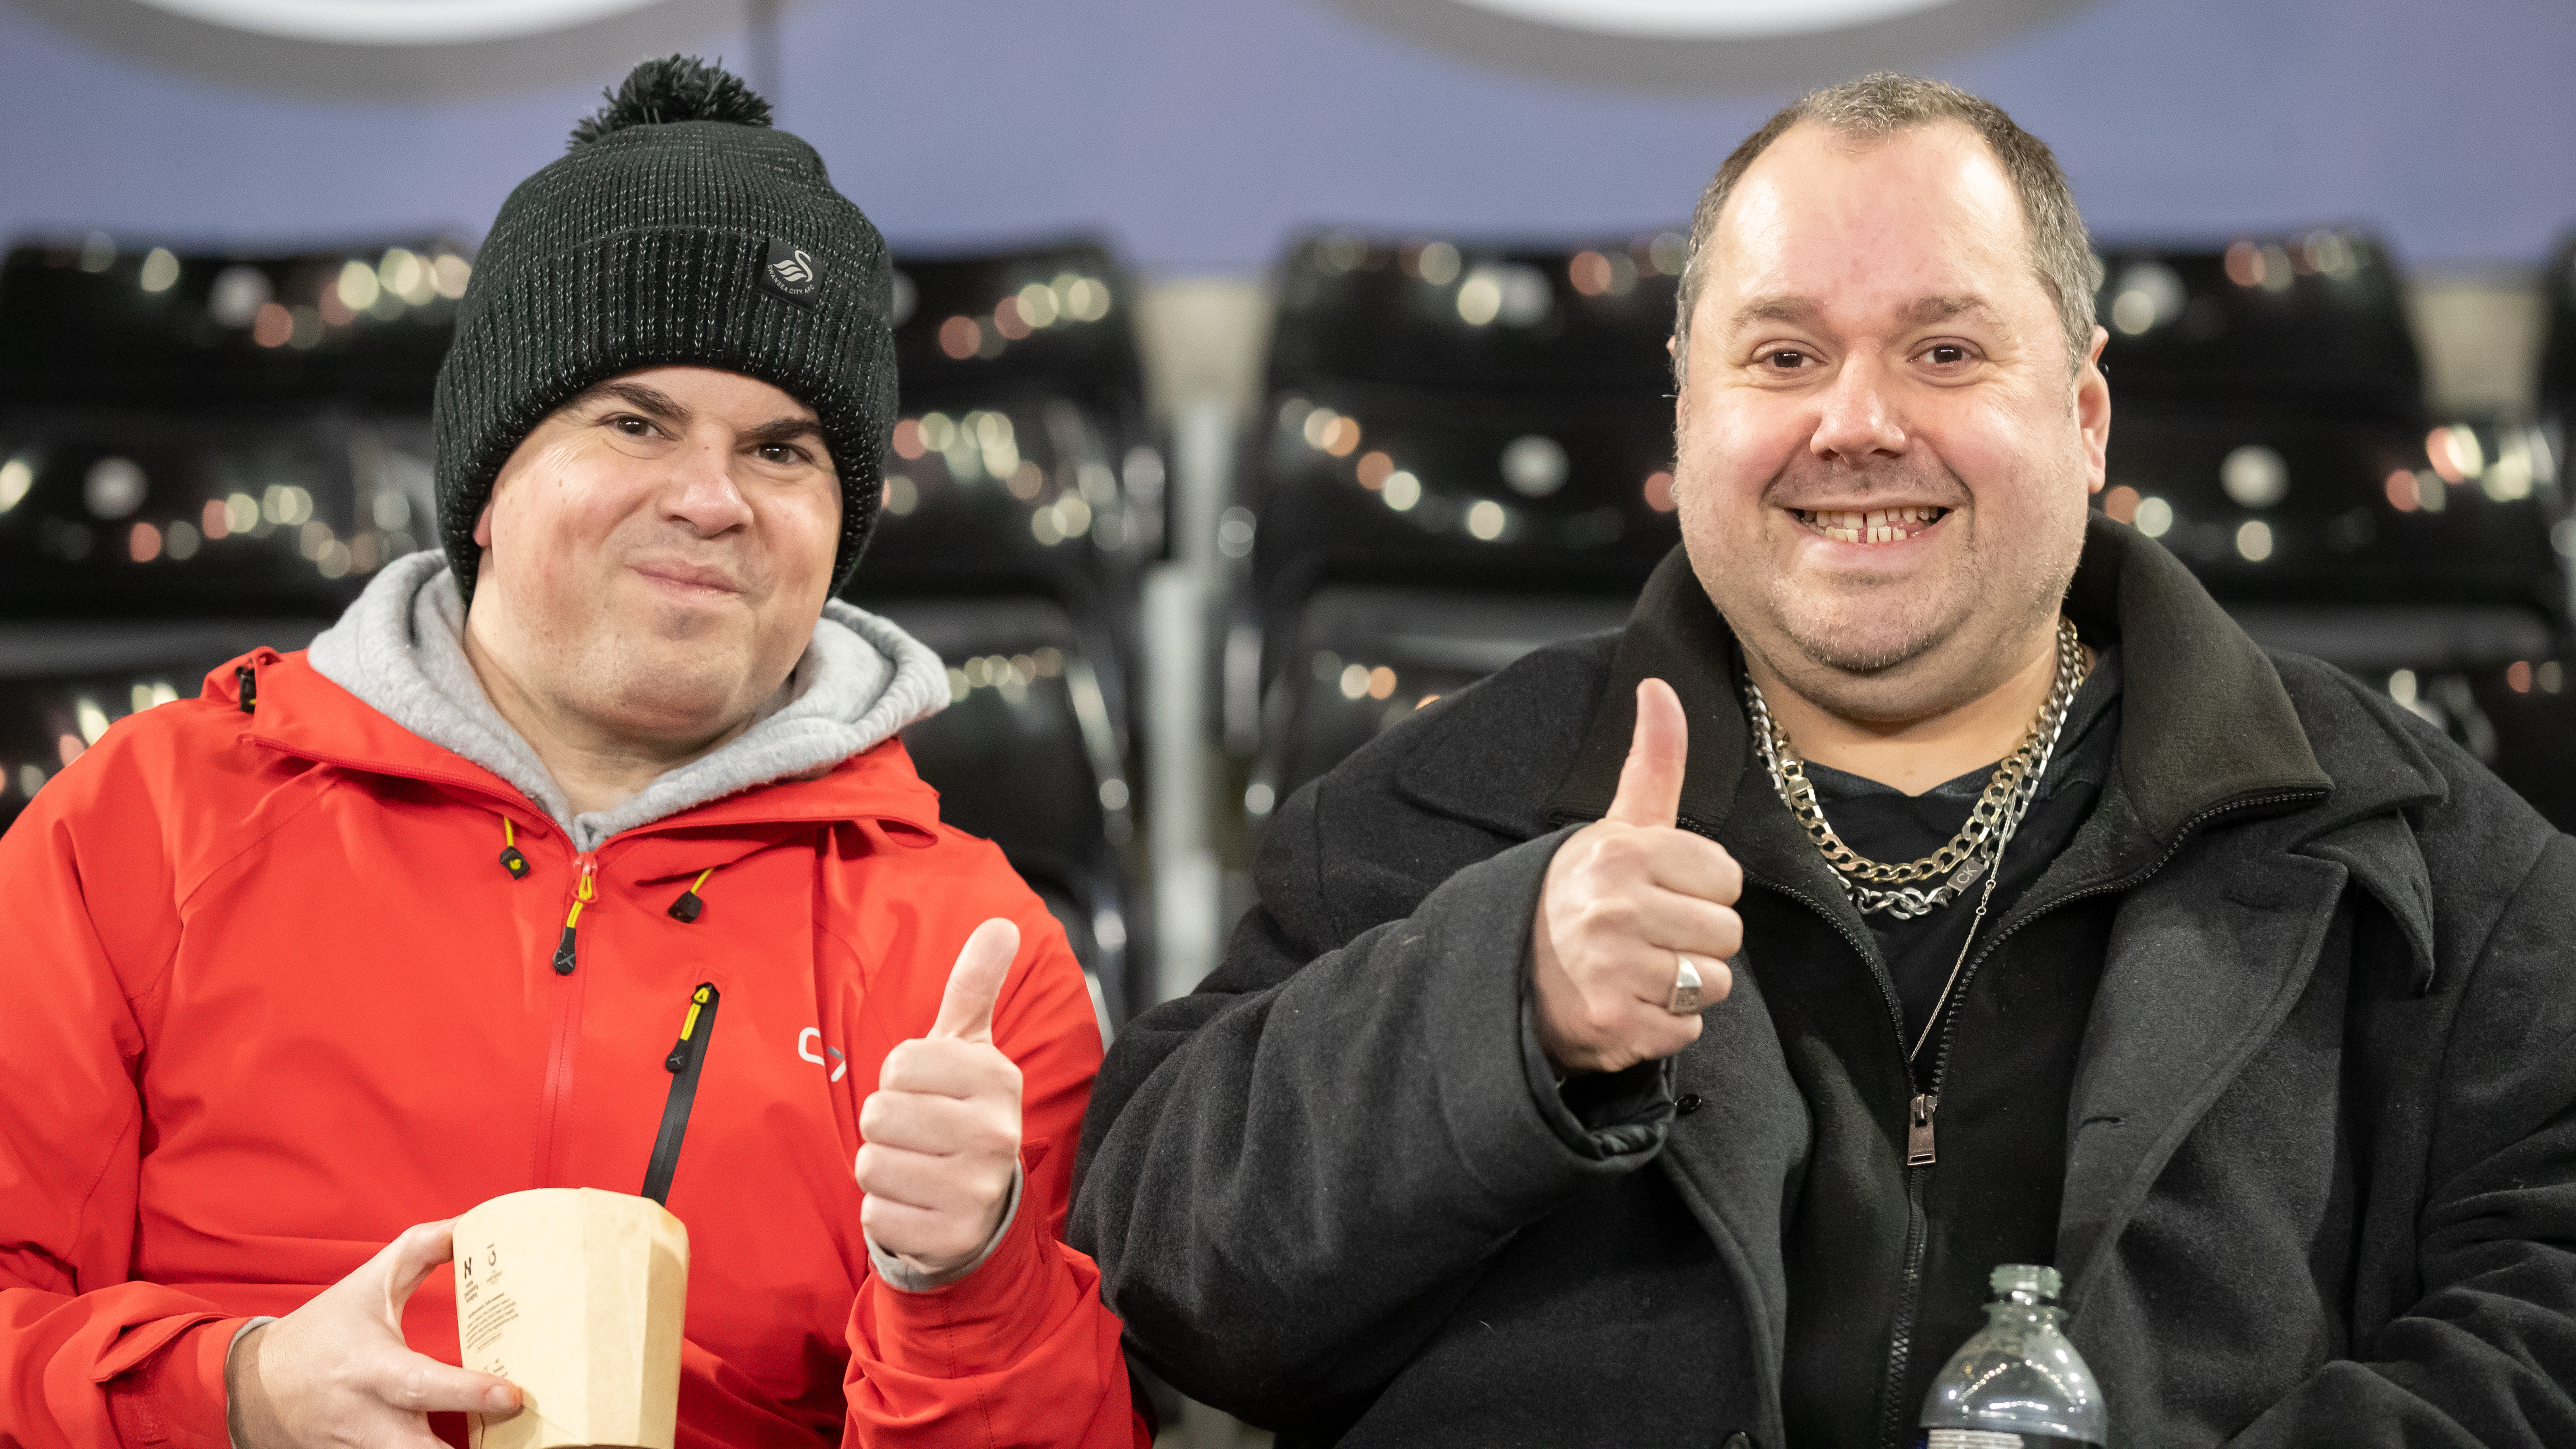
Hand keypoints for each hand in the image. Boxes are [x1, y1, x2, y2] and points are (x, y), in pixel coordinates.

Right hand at [227, 1221, 520, 1448]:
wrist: (253, 1387)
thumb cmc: (322, 1333)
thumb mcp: (368, 1284)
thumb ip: (422, 1249)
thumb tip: (473, 1223)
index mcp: (372, 1369)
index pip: (423, 1387)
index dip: (469, 1393)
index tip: (514, 1396)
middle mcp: (367, 1419)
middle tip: (520, 1432)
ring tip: (507, 1444)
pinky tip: (469, 1447)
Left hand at [856, 917, 1024, 1277]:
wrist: (984, 1208)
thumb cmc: (961, 1114)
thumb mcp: (970, 1051)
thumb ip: (975, 988)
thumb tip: (1001, 924)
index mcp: (996, 1079)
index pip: (900, 1063)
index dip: (899, 1079)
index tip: (927, 1092)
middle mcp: (995, 1133)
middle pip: (879, 1114)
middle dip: (885, 1125)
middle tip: (917, 1135)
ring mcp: (976, 1189)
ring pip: (871, 1164)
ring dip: (881, 1168)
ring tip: (916, 1169)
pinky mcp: (952, 1237)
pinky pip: (875, 1213)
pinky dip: (885, 1211)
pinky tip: (917, 1205)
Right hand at [1531, 678, 1742, 1075]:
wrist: (1501, 976)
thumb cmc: (1576, 898)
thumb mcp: (1612, 827)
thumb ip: (1652, 761)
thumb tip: (1660, 685)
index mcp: (1621, 853)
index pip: (1726, 878)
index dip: (1698, 890)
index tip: (1656, 893)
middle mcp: (1615, 908)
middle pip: (1727, 934)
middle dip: (1694, 940)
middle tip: (1644, 938)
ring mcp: (1612, 971)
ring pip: (1713, 983)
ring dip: (1683, 987)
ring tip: (1635, 972)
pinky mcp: (1613, 1026)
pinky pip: (1688, 1029)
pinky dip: (1663, 1026)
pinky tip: (1626, 1005)